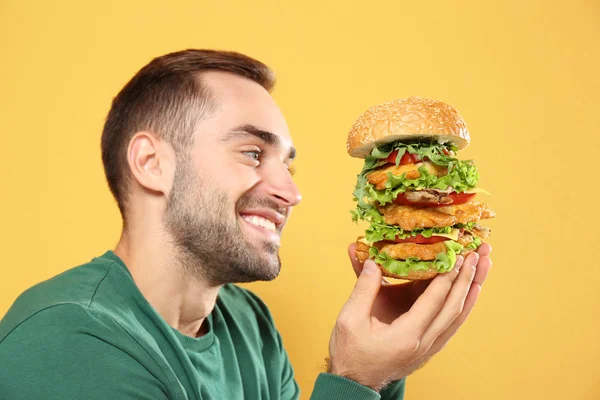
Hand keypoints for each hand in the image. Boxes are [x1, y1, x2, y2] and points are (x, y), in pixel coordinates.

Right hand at [327, 243, 491, 390]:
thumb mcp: (350, 318)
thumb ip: (364, 288)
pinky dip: (464, 304)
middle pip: (454, 307)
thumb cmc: (350, 351)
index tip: (458, 254)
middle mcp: (424, 343)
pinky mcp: (429, 347)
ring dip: (472, 289)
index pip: (434, 301)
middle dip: (468, 278)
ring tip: (484, 267)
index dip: (448, 276)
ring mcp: (429, 347)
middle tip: (480, 253)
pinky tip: (470, 290)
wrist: (355, 382)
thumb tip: (374, 261)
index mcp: (406, 335)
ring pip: (458, 316)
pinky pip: (452, 323)